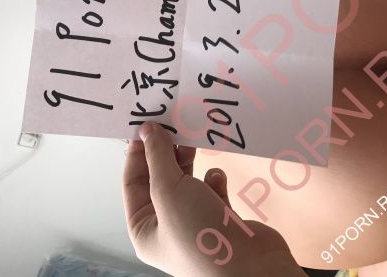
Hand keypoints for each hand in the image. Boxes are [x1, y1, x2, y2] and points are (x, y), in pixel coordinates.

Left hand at [122, 121, 305, 276]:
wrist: (253, 268)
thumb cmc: (201, 236)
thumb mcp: (169, 191)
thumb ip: (158, 158)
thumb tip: (147, 130)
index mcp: (145, 229)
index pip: (133, 182)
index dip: (138, 152)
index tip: (148, 124)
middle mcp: (168, 228)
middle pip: (161, 180)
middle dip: (166, 154)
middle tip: (174, 126)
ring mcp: (196, 224)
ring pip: (188, 183)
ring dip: (190, 164)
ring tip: (194, 142)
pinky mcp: (222, 220)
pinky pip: (213, 191)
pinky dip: (214, 180)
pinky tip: (217, 176)